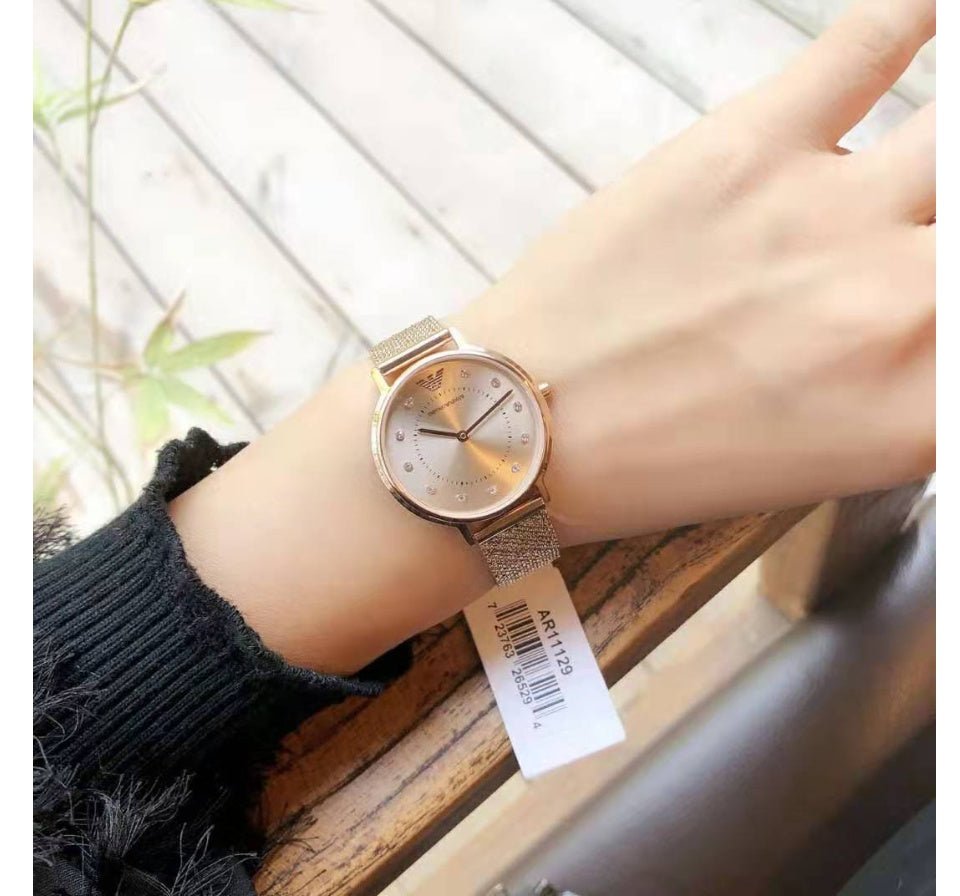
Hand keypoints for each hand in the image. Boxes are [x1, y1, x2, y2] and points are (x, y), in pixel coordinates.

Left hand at [171, 0, 934, 672]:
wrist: (519, 428)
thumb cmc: (651, 466)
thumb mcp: (820, 459)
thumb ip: (913, 387)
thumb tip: (935, 319)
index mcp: (915, 410)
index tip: (941, 305)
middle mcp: (897, 306)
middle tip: (929, 229)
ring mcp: (826, 212)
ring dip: (958, 143)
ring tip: (940, 151)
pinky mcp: (748, 144)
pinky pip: (865, 44)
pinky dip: (903, 24)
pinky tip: (914, 26)